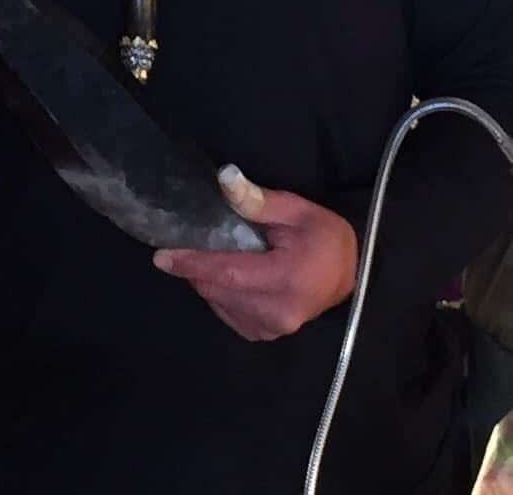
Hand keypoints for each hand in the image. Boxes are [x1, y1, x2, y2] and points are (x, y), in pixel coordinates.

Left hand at [153, 165, 357, 340]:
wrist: (351, 273)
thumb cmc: (324, 237)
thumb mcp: (296, 209)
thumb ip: (257, 200)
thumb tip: (225, 178)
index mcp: (286, 280)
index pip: (227, 273)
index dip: (192, 263)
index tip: (161, 256)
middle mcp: (277, 312)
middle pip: (218, 289)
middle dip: (194, 268)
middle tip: (180, 245)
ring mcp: (271, 328)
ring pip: (219, 302)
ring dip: (206, 280)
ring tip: (207, 256)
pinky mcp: (266, 333)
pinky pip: (228, 312)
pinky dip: (219, 293)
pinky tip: (226, 275)